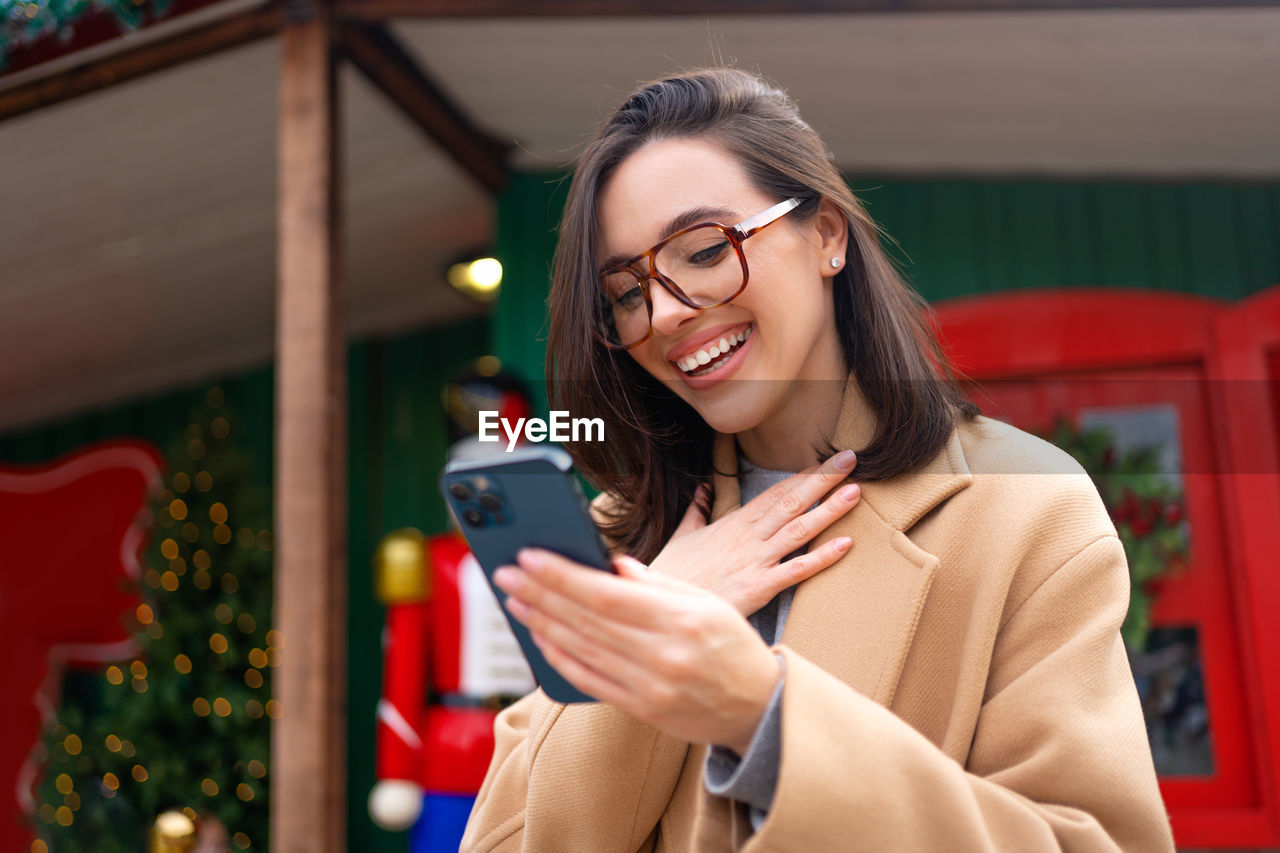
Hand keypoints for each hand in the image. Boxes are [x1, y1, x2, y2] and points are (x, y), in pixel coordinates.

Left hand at [494, 548, 779, 753]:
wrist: (760, 708)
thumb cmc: (733, 647)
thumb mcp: (709, 603)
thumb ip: (658, 584)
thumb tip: (610, 564)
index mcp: (682, 618)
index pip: (606, 593)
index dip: (562, 574)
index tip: (530, 556)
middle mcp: (662, 654)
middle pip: (586, 618)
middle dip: (540, 593)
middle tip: (506, 574)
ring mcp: (650, 686)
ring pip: (581, 649)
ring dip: (542, 623)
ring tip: (515, 601)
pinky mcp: (642, 709)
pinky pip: (590, 681)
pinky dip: (560, 659)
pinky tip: (540, 638)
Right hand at [648, 449, 859, 614]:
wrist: (661, 606)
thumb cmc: (673, 575)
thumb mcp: (682, 537)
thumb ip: (697, 512)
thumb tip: (702, 490)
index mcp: (733, 524)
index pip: (773, 493)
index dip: (801, 476)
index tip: (824, 461)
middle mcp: (748, 537)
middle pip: (791, 502)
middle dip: (822, 480)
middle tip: (849, 460)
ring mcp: (755, 560)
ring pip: (799, 529)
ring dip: (829, 510)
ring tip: (855, 491)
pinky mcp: (759, 587)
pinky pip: (796, 569)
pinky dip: (822, 557)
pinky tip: (846, 544)